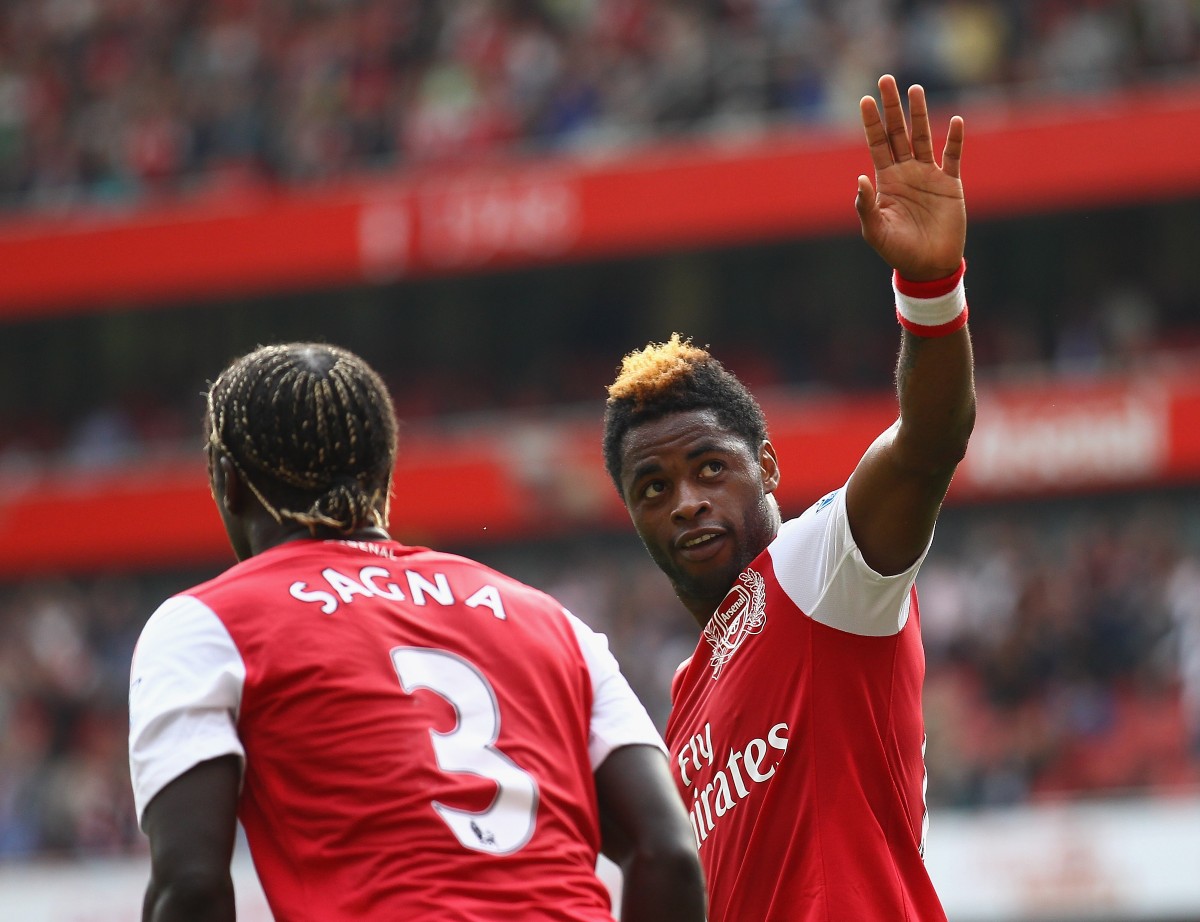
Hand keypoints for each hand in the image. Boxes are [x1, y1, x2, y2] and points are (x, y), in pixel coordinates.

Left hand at [856, 74, 964, 281]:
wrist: (928, 265)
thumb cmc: (898, 250)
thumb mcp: (875, 230)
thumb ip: (865, 206)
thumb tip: (860, 179)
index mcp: (886, 180)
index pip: (877, 144)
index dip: (871, 122)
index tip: (864, 100)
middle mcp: (906, 172)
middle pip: (898, 132)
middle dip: (892, 107)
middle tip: (886, 80)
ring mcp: (929, 175)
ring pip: (923, 137)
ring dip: (919, 114)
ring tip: (915, 90)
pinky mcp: (950, 184)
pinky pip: (953, 157)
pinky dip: (954, 140)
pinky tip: (955, 121)